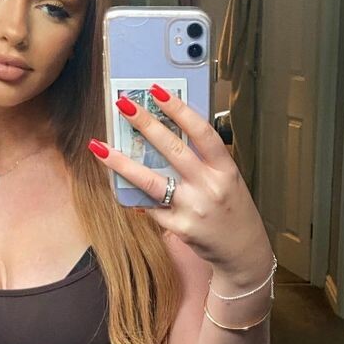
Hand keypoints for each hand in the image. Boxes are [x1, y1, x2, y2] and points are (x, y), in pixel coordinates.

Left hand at [88, 85, 271, 288]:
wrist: (244, 252)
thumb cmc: (234, 211)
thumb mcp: (228, 180)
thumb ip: (205, 161)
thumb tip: (167, 135)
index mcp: (225, 170)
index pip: (201, 133)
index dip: (179, 110)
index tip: (158, 91)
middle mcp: (210, 187)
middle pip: (173, 150)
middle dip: (146, 124)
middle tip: (124, 104)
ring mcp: (193, 209)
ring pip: (152, 181)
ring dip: (122, 162)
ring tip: (100, 146)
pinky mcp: (180, 228)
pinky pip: (151, 208)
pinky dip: (135, 196)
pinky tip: (117, 183)